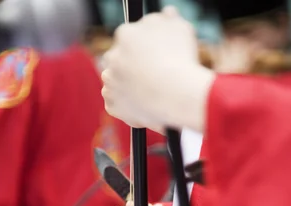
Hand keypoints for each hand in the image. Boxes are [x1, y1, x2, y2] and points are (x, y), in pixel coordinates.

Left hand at [101, 7, 212, 132]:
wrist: (176, 94)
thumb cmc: (181, 59)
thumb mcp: (180, 28)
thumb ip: (169, 19)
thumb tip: (167, 13)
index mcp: (125, 34)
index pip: (129, 39)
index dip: (143, 50)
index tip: (153, 59)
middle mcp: (112, 56)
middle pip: (118, 60)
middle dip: (130, 67)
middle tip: (150, 76)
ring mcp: (110, 82)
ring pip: (114, 82)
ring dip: (126, 86)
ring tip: (148, 93)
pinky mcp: (112, 105)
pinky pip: (116, 105)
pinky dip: (126, 107)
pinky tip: (143, 107)